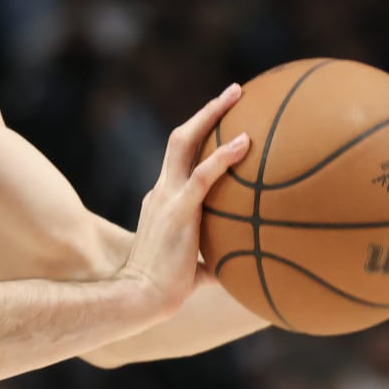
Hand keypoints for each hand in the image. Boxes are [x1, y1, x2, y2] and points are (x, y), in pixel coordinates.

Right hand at [121, 83, 250, 316]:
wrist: (142, 297)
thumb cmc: (166, 289)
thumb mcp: (193, 268)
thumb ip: (213, 262)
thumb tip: (242, 271)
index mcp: (163, 201)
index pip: (180, 160)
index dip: (200, 138)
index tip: (222, 122)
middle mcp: (162, 191)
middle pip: (181, 138)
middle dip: (207, 112)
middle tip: (235, 92)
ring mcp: (167, 198)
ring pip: (185, 142)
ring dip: (211, 115)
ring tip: (237, 94)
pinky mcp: (179, 210)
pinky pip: (203, 175)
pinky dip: (224, 156)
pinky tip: (246, 141)